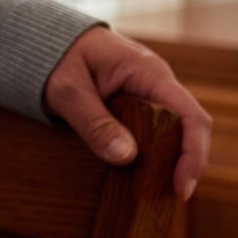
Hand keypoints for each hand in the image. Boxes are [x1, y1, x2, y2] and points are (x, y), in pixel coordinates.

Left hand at [42, 26, 212, 199]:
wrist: (44, 40)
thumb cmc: (54, 57)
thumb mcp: (67, 91)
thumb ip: (93, 122)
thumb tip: (125, 157)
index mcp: (148, 73)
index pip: (190, 116)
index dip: (193, 154)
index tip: (181, 187)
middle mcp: (157, 83)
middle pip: (188, 128)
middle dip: (186, 163)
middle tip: (170, 197)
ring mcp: (149, 93)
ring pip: (173, 132)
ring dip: (170, 161)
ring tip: (157, 192)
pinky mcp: (136, 104)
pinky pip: (154, 130)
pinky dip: (152, 153)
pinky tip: (140, 174)